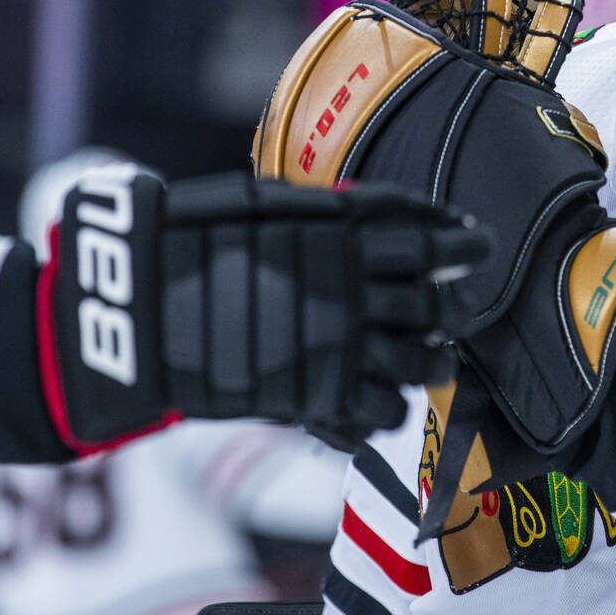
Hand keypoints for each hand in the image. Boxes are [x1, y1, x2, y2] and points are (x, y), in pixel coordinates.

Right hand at [39, 165, 488, 453]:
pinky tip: (378, 396)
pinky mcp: (316, 398)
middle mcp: (355, 294)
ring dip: (432, 362)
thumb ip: (348, 207)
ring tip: (427, 360)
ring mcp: (340, 349)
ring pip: (423, 364)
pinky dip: (387, 407)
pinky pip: (382, 412)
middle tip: (448, 309)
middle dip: (451, 310)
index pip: (433, 242)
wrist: (137, 306)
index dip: (464, 244)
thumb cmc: (200, 240)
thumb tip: (417, 210)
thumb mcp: (275, 202)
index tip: (478, 244)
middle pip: (437, 308)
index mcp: (347, 240)